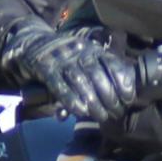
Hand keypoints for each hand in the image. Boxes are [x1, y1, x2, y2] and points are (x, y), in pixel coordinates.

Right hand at [18, 24, 156, 122]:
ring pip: (80, 80)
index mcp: (92, 48)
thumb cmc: (67, 59)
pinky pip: (59, 85)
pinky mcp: (45, 67)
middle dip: (109, 96)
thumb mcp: (86, 59)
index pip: (112, 63)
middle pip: (97, 74)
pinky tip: (80, 111)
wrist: (33, 44)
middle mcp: (79, 51)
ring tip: (101, 116)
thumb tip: (126, 94)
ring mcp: (61, 58)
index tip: (128, 99)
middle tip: (115, 113)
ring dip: (93, 101)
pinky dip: (71, 99)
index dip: (123, 81)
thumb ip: (103, 73)